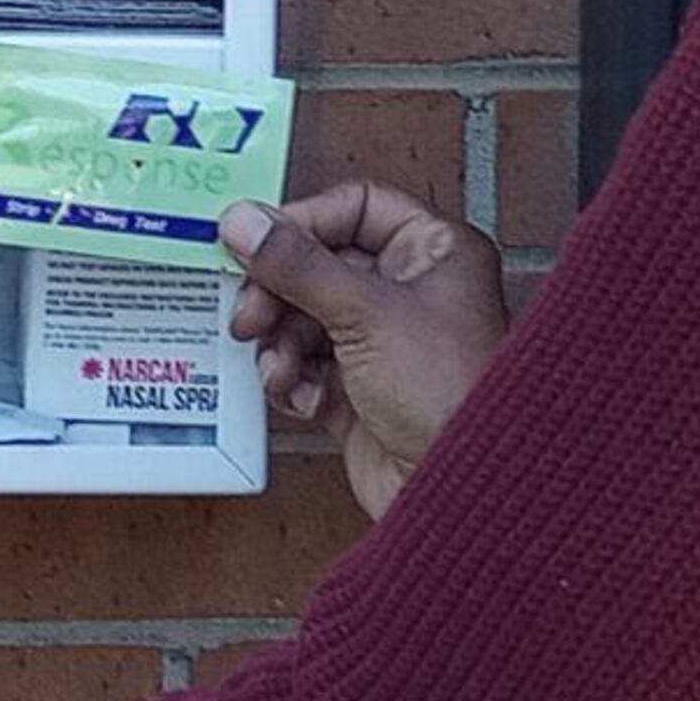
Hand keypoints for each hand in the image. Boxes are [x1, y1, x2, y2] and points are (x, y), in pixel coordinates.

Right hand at [222, 181, 510, 520]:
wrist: (456, 493)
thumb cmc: (446, 393)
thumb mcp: (365, 314)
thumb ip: (298, 264)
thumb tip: (243, 220)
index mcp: (434, 252)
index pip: (357, 207)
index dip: (303, 223)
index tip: (255, 244)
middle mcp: (410, 291)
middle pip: (321, 264)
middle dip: (279, 291)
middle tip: (249, 315)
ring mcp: (383, 343)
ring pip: (306, 318)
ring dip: (281, 341)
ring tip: (278, 368)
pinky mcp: (358, 392)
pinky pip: (305, 367)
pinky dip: (292, 378)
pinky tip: (298, 397)